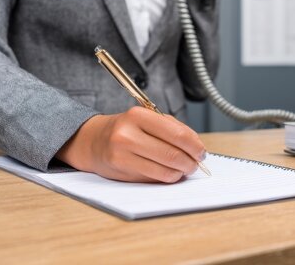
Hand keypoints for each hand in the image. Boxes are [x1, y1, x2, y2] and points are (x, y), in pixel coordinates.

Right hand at [56, 107, 206, 182]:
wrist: (92, 141)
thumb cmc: (126, 129)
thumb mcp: (147, 119)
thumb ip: (172, 129)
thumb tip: (197, 148)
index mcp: (138, 115)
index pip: (177, 133)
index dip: (195, 146)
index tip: (201, 152)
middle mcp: (128, 134)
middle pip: (173, 154)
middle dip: (191, 162)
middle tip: (196, 164)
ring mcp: (123, 154)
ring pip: (165, 170)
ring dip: (181, 172)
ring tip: (184, 169)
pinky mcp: (121, 171)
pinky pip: (154, 178)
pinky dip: (168, 177)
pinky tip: (169, 172)